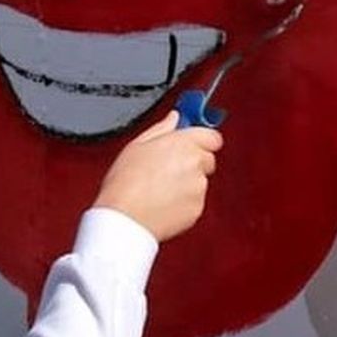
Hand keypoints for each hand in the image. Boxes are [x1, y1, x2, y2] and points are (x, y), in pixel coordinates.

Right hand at [94, 111, 222, 241]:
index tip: (192, 139)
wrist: (125, 218)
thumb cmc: (125, 183)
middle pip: (207, 158)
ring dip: (186, 182)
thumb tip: (173, 119)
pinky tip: (162, 200)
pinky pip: (194, 200)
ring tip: (159, 186)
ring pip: (200, 180)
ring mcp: (198, 188)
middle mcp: (195, 164)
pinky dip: (183, 201)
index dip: (201, 138)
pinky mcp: (197, 209)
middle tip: (168, 166)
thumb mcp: (136, 145)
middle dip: (193, 160)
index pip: (212, 136)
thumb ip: (162, 128)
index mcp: (183, 143)